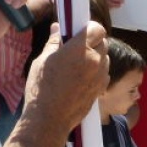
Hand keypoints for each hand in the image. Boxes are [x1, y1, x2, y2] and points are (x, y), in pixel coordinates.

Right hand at [4, 21, 109, 146]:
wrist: (49, 119)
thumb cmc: (41, 88)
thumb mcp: (43, 60)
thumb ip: (54, 42)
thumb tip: (58, 28)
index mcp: (79, 49)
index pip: (97, 28)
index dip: (89, 28)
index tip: (79, 31)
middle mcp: (95, 60)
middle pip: (103, 41)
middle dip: (92, 41)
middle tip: (77, 47)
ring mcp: (100, 76)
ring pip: (105, 57)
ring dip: (96, 56)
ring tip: (78, 64)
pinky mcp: (101, 89)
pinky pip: (104, 73)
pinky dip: (97, 71)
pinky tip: (81, 78)